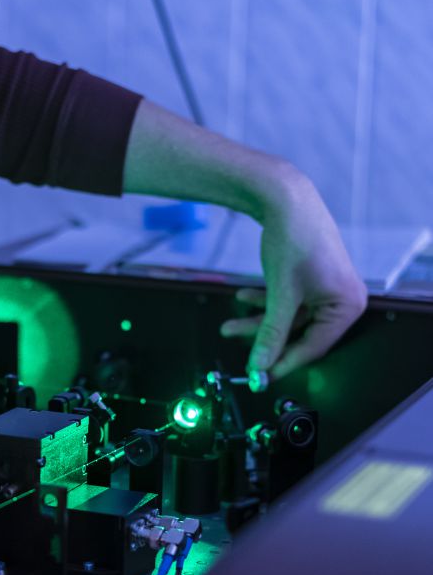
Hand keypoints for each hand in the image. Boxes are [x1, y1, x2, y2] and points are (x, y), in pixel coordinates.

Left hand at [220, 175, 366, 379]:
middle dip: (264, 338)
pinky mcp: (312, 279)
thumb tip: (259, 367)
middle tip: (238, 349)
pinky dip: (265, 301)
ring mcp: (327, 289)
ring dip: (258, 321)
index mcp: (347, 306)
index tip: (258, 376)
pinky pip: (288, 301)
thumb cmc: (292, 242)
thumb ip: (271, 334)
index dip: (283, 362)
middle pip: (299, 333)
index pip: (314, 347)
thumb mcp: (280, 294)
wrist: (285, 198)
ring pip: (289, 317)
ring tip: (227, 326)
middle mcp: (343, 300)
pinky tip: (242, 297)